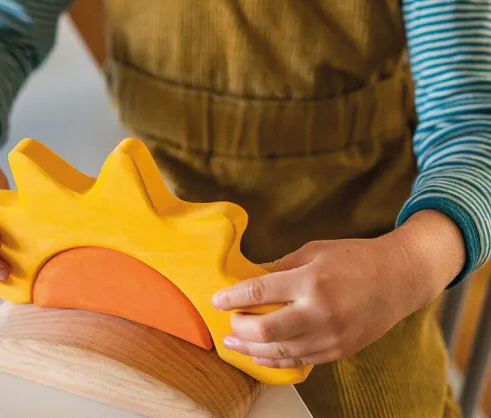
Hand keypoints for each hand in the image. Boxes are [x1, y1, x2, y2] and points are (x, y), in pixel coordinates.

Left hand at [211, 235, 429, 368]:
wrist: (397, 279)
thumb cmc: (354, 258)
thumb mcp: (313, 251)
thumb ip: (279, 267)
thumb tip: (248, 278)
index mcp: (311, 281)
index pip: (259, 293)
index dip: (232, 298)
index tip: (216, 300)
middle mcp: (319, 312)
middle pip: (265, 330)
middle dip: (239, 328)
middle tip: (227, 321)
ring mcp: (330, 336)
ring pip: (279, 352)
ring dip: (250, 350)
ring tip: (232, 344)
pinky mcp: (338, 351)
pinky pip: (298, 361)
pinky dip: (274, 360)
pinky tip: (259, 355)